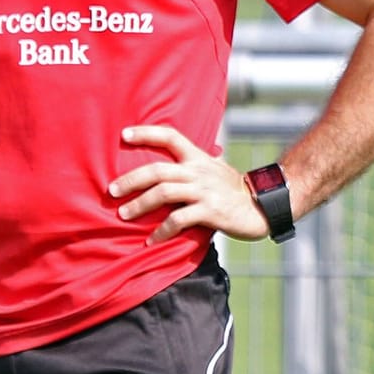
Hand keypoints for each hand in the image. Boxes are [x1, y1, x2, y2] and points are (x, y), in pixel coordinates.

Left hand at [109, 125, 270, 243]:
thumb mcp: (216, 168)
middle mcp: (198, 171)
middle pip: (157, 170)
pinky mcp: (210, 211)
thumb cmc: (234, 189)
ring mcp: (204, 191)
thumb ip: (196, 163)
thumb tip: (178, 157)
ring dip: (140, 205)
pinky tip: (151, 240)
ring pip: (163, 193)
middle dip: (131, 180)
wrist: (261, 206)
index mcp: (198, 157)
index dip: (146, 133)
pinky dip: (162, 231)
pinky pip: (178, 220)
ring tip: (124, 214)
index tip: (124, 135)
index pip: (170, 136)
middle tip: (112, 191)